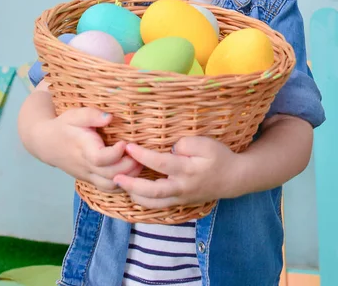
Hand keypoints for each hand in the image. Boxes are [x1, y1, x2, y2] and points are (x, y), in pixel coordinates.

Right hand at [36, 107, 141, 192]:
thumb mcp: (75, 115)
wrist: (47, 143)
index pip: (101, 159)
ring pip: (110, 186)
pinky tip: (132, 173)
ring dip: (128, 178)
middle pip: (110, 176)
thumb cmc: (64, 126)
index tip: (125, 142)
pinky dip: (122, 184)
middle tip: (139, 153)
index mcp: (83, 150)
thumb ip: (92, 115)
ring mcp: (89, 176)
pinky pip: (108, 188)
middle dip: (129, 167)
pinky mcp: (91, 180)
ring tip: (139, 162)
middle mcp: (86, 167)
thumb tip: (110, 117)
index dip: (116, 154)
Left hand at [114, 136, 242, 208]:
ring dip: (135, 195)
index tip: (128, 146)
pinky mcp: (180, 202)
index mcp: (187, 170)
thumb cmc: (219, 157)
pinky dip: (144, 200)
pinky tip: (134, 192)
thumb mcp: (207, 144)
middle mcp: (181, 187)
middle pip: (152, 191)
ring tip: (120, 184)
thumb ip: (187, 144)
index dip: (142, 155)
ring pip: (153, 203)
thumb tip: (171, 148)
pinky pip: (158, 205)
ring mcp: (180, 198)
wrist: (234, 178)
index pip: (160, 163)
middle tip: (115, 176)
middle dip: (131, 184)